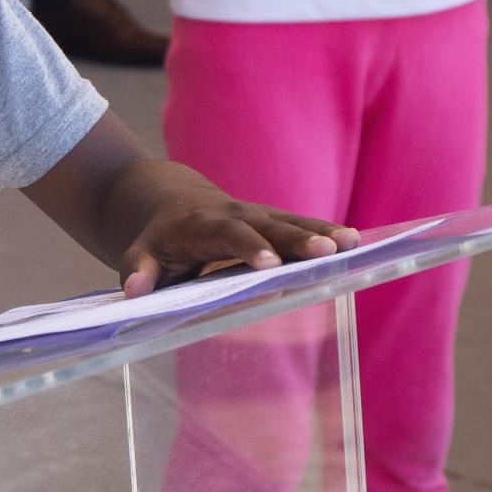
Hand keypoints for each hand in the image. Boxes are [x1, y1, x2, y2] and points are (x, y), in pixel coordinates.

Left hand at [118, 177, 359, 298]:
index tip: (269, 265)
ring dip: (322, 232)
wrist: (169, 200)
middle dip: (297, 239)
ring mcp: (258, 216)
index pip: (228, 234)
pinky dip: (326, 233)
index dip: (248, 247)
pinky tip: (356, 245)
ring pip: (292, 222)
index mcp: (204, 225)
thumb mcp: (140, 252)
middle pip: (270, 225)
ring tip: (353, 243)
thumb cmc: (157, 238)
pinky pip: (301, 226)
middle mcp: (236, 214)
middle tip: (327, 251)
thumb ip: (139, 270)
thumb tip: (135, 291)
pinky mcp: (273, 222)